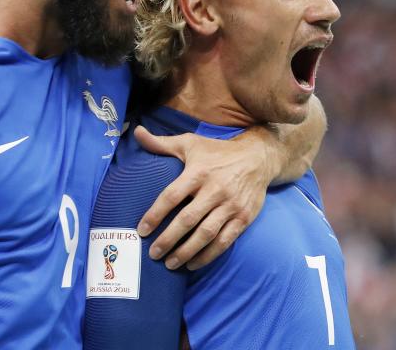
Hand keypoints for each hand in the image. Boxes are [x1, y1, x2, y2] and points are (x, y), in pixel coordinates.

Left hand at [134, 125, 277, 270]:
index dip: (155, 214)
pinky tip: (193, 263)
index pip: (172, 196)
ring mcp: (231, 205)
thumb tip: (137, 132)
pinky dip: (208, 255)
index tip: (142, 230)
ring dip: (187, 251)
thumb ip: (161, 143)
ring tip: (170, 263)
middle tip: (153, 253)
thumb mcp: (190, 143)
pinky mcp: (244, 218)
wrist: (258, 158)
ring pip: (206, 234)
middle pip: (188, 219)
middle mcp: (215, 189)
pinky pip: (224, 241)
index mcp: (198, 172)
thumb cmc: (217, 152)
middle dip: (169, 239)